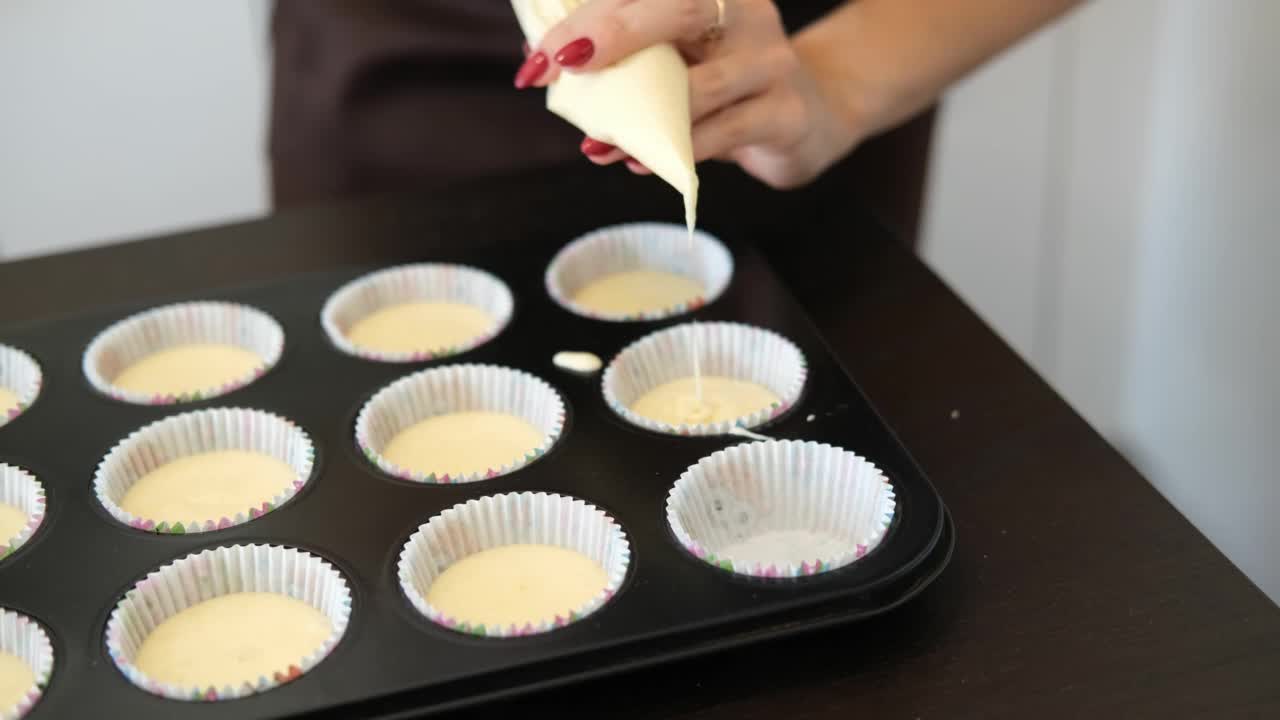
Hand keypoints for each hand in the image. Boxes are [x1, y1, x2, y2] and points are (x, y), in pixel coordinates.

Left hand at [515, 0, 867, 189]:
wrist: (805, 116)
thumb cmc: (722, 79)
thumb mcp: (672, 54)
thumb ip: (619, 48)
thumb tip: (539, 53)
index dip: (592, 13)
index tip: (543, 53)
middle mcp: (747, 11)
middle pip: (682, 7)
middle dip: (614, 34)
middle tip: (563, 68)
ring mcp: (772, 62)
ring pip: (702, 85)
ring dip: (640, 118)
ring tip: (594, 142)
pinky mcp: (786, 115)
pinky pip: (725, 133)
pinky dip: (676, 152)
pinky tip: (636, 162)